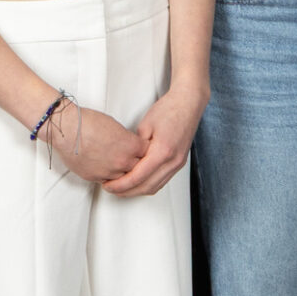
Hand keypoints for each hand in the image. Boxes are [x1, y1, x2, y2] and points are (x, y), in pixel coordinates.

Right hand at [50, 102, 143, 184]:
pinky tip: (106, 168)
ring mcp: (109, 172)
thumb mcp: (117, 127)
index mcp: (132, 146)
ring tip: (117, 164)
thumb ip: (128, 140)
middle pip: (139, 167)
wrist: (67, 130)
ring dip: (122, 172)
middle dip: (136, 162)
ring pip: (124, 177)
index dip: (144, 150)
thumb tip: (130, 146)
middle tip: (132, 158)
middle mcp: (123, 161)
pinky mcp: (95, 177)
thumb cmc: (89, 123)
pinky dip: (108, 176)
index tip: (142, 150)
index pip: (148, 153)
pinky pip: (108, 181)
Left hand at [103, 81, 206, 196]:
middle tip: (111, 188)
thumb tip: (125, 161)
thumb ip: (135, 147)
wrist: (188, 103)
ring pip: (155, 187)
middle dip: (126, 191)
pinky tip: (137, 182)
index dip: (120, 185)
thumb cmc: (168, 109)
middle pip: (146, 187)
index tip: (108, 185)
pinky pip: (162, 181)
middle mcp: (173, 161)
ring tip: (121, 187)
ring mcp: (178, 163)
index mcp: (163, 151)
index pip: (137, 177)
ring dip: (137, 190)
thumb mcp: (144, 126)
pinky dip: (148, 185)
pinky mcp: (179, 162)